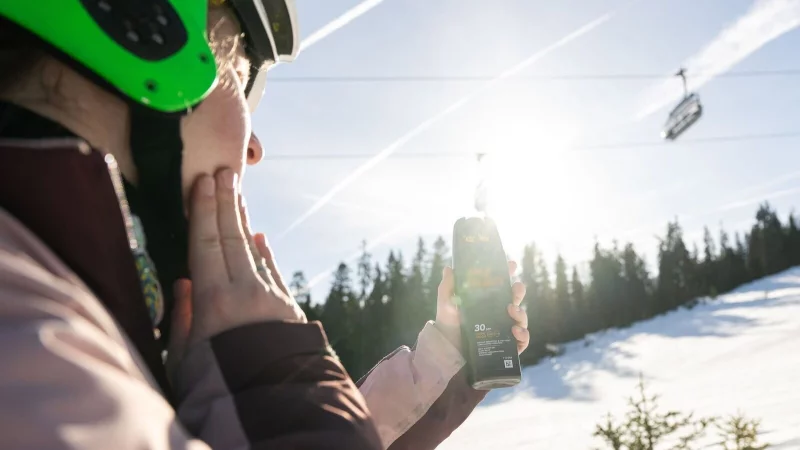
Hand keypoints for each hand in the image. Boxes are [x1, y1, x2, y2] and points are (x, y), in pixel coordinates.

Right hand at [166, 169, 304, 381]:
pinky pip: (272, 272)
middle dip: (226, 204)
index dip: (204, 210)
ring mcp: (271, 298)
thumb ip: (182, 317)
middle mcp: (246, 291)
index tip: (204, 181)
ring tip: (237, 197)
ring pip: (254, 252)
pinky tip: (260, 238)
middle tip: (223, 172)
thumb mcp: (184, 358)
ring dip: (244, 223)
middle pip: (232, 238)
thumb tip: (183, 283)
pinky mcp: (287, 309)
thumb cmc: (218, 388)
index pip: (207, 242)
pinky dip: (264, 253)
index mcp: (215, 299)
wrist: (274, 406)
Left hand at [434, 261, 528, 354]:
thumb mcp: (447, 304)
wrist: (448, 350)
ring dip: (521, 313)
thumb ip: (447, 287)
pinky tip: (515, 331)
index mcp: (487, 300)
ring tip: (512, 310)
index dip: (509, 273)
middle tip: (515, 288)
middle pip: (515, 299)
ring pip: (521, 318)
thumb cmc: (448, 325)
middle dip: (519, 291)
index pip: (502, 284)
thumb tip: (449, 268)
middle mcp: (499, 313)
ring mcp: (505, 329)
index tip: (512, 264)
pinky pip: (522, 341)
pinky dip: (523, 335)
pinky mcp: (507, 346)